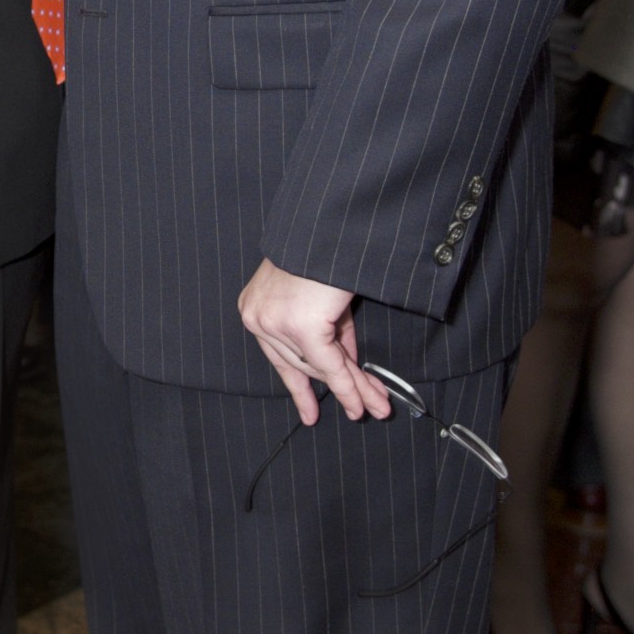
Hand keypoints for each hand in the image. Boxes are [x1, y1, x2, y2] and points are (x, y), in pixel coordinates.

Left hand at [237, 258, 391, 428]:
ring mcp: (276, 321)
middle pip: (303, 364)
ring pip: (320, 367)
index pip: (278, 357)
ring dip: (354, 389)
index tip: (309, 411)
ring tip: (377, 407)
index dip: (298, 387)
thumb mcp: (320, 294)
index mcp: (255, 306)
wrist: (331, 222)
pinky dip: (351, 385)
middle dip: (340, 386)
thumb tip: (344, 365)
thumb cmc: (325, 248)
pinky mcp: (301, 325)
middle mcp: (258, 316)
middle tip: (363, 407)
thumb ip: (327, 328)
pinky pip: (331, 364)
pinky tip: (365, 400)